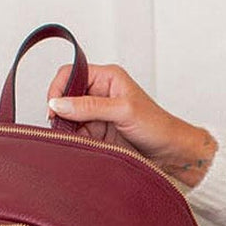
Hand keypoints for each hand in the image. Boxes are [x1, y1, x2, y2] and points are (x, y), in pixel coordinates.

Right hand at [47, 63, 216, 185]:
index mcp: (107, 78)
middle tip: (62, 126)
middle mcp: (100, 93)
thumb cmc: (157, 126)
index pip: (70, 73)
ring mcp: (97, 114)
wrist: (171, 152)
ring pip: (68, 117)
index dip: (59, 88)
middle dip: (60, 111)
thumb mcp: (124, 111)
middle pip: (65, 96)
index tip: (54, 108)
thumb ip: (89, 107)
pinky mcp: (97, 133)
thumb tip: (59, 103)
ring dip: (67, 128)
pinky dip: (74, 140)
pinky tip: (79, 146)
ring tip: (74, 138)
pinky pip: (76, 134)